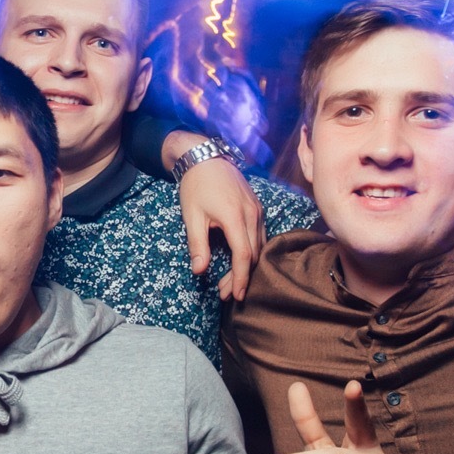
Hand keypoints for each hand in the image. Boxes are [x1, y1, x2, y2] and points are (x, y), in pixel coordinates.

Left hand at [175, 148, 266, 300]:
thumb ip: (197, 244)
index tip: (236, 295)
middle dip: (241, 277)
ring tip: (230, 282)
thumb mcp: (192, 216)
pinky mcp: (257, 208)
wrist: (206, 158)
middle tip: (226, 293)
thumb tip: (199, 271)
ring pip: (260, 246)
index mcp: (235, 217)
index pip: (244, 255)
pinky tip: (240, 261)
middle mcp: (252, 214)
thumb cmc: (196, 186)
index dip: (241, 278)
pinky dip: (252, 251)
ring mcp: (257, 210)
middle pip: (253, 254)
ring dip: (247, 266)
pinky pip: (260, 235)